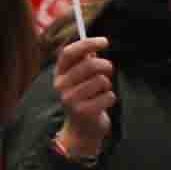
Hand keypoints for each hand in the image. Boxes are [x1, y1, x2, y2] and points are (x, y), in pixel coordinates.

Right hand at [51, 36, 116, 163]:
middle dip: (106, 66)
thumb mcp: (80, 78)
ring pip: (101, 80)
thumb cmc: (85, 97)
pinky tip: (102, 104)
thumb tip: (93, 46)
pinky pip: (108, 96)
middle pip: (90, 64)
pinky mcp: (83, 111)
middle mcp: (61, 85)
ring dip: (107, 86)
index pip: (70, 52)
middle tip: (109, 71)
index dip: (87, 44)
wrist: (82, 128)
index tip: (104, 41)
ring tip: (101, 92)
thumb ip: (84, 62)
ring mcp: (70, 99)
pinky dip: (110, 98)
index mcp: (60, 73)